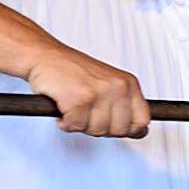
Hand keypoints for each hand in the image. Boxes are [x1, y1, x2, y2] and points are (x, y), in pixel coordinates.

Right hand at [26, 45, 149, 138]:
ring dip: (80, 124)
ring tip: (75, 107)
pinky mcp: (80, 99)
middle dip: (100, 128)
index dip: (128, 130)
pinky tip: (64, 107)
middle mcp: (118, 87)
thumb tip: (139, 132)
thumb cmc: (73, 71)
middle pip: (118, 130)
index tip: (115, 128)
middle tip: (87, 114)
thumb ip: (124, 106)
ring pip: (97, 130)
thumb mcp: (109, 84)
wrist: (45, 56)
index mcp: (129, 84)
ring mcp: (100, 93)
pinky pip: (75, 126)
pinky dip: (65, 122)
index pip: (142, 120)